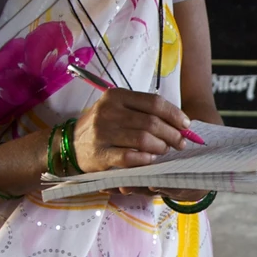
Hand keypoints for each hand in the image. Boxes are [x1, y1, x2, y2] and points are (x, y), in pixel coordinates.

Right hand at [71, 89, 191, 171]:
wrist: (70, 144)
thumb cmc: (103, 126)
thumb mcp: (118, 109)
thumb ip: (144, 112)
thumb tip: (179, 122)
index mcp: (116, 96)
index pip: (154, 102)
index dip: (174, 114)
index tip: (186, 125)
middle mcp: (109, 112)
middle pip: (152, 122)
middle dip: (172, 134)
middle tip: (180, 142)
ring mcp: (103, 133)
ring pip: (144, 139)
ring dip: (161, 147)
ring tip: (165, 150)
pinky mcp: (100, 154)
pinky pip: (130, 157)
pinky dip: (145, 159)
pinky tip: (151, 159)